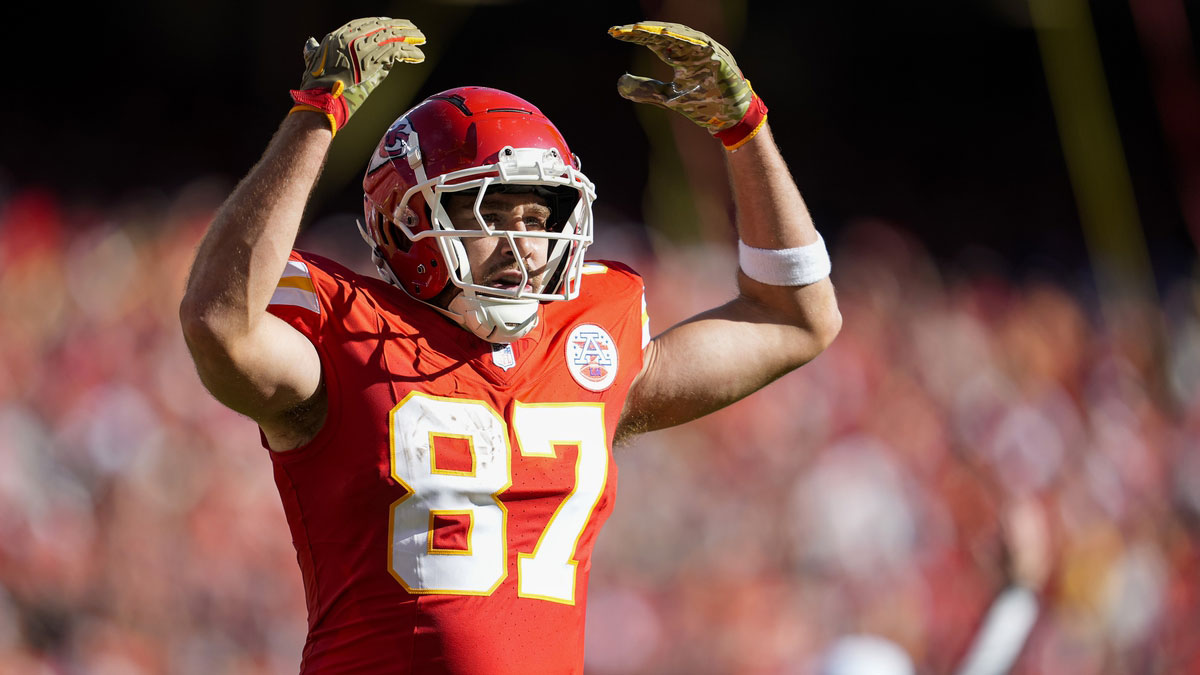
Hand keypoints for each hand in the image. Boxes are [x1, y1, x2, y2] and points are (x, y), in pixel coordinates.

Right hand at [289, 17, 425, 136]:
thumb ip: (314, 50)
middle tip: (413, 29)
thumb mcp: (312, 61)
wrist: (320, 97)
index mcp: (338, 35)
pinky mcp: (375, 58)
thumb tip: (311, 43)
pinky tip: (420, 56)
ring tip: (422, 39)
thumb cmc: (314, 85)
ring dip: (410, 37)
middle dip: (399, 28)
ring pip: (393, 36)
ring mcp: (363, 45)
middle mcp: (351, 36)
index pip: (364, 23)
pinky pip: (398, 51)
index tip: (392, 24)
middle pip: (382, 27)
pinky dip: (411, 53)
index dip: (380, 23)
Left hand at [608, 21, 766, 149]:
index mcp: (682, 54)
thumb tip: (620, 83)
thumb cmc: (704, 104)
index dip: (635, 36)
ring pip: (682, 35)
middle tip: (622, 30)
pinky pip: (701, 46)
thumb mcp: (669, 98)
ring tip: (639, 30)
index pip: (655, 40)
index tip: (614, 33)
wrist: (731, 118)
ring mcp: (708, 51)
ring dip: (660, 31)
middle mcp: (693, 48)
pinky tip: (666, 36)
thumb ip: (647, 90)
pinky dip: (684, 41)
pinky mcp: (719, 58)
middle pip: (665, 33)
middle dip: (643, 30)